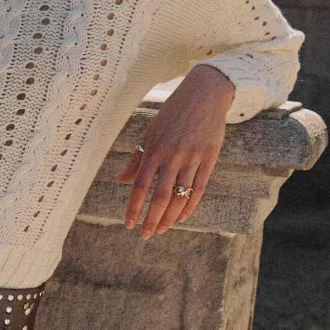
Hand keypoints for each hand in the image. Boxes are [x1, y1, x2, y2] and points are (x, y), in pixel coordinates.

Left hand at [116, 64, 234, 237]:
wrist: (204, 94)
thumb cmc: (172, 114)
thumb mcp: (150, 133)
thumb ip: (137, 158)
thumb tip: (120, 179)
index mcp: (153, 150)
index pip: (140, 186)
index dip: (133, 208)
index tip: (128, 224)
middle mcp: (171, 156)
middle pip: (159, 197)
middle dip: (151, 220)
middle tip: (145, 235)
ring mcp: (192, 158)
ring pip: (179, 196)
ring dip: (169, 217)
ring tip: (162, 230)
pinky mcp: (209, 158)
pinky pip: (199, 187)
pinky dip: (190, 205)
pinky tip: (182, 217)